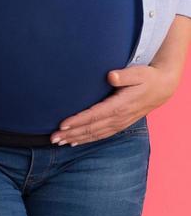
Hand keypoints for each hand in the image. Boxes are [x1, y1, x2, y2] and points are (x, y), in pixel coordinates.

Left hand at [53, 63, 181, 145]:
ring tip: (58, 142)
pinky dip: (87, 140)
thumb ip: (124, 75)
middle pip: (91, 128)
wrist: (162, 89)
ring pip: (94, 134)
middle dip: (71, 134)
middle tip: (53, 138)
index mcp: (120, 105)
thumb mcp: (139, 73)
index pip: (95, 115)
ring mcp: (119, 123)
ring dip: (76, 139)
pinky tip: (74, 142)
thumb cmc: (148, 78)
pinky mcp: (120, 125)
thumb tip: (111, 76)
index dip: (78, 121)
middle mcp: (119, 118)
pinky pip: (101, 135)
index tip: (62, 124)